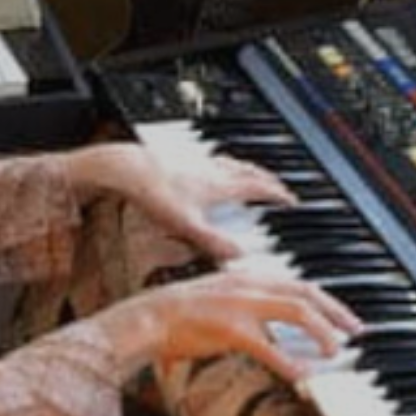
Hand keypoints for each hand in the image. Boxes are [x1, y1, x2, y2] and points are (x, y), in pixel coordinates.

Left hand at [60, 142, 295, 260]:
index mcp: (220, 184)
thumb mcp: (186, 226)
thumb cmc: (153, 194)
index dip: (279, 194)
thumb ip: (213, 243)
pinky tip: (207, 171)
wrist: (124, 167)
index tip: (292, 200)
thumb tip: (240, 258)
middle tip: (276, 186)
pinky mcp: (178, 158)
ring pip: (230, 162)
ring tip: (248, 175)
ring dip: (245, 168)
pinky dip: (219, 165)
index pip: (260, 186)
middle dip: (266, 179)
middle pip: (249, 170)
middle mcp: (212, 169)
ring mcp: (196, 161)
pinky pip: (209, 159)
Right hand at [91, 269, 363, 382]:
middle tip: (356, 332)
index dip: (327, 301)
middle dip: (336, 312)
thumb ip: (249, 308)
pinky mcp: (232, 329)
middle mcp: (249, 284)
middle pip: (306, 293)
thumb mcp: (220, 300)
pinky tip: (304, 375)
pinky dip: (290, 361)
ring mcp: (241, 305)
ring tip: (335, 351)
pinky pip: (270, 347)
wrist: (149, 318)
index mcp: (247, 277)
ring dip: (322, 333)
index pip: (299, 283)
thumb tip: (273, 330)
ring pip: (297, 312)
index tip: (345, 319)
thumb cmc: (180, 315)